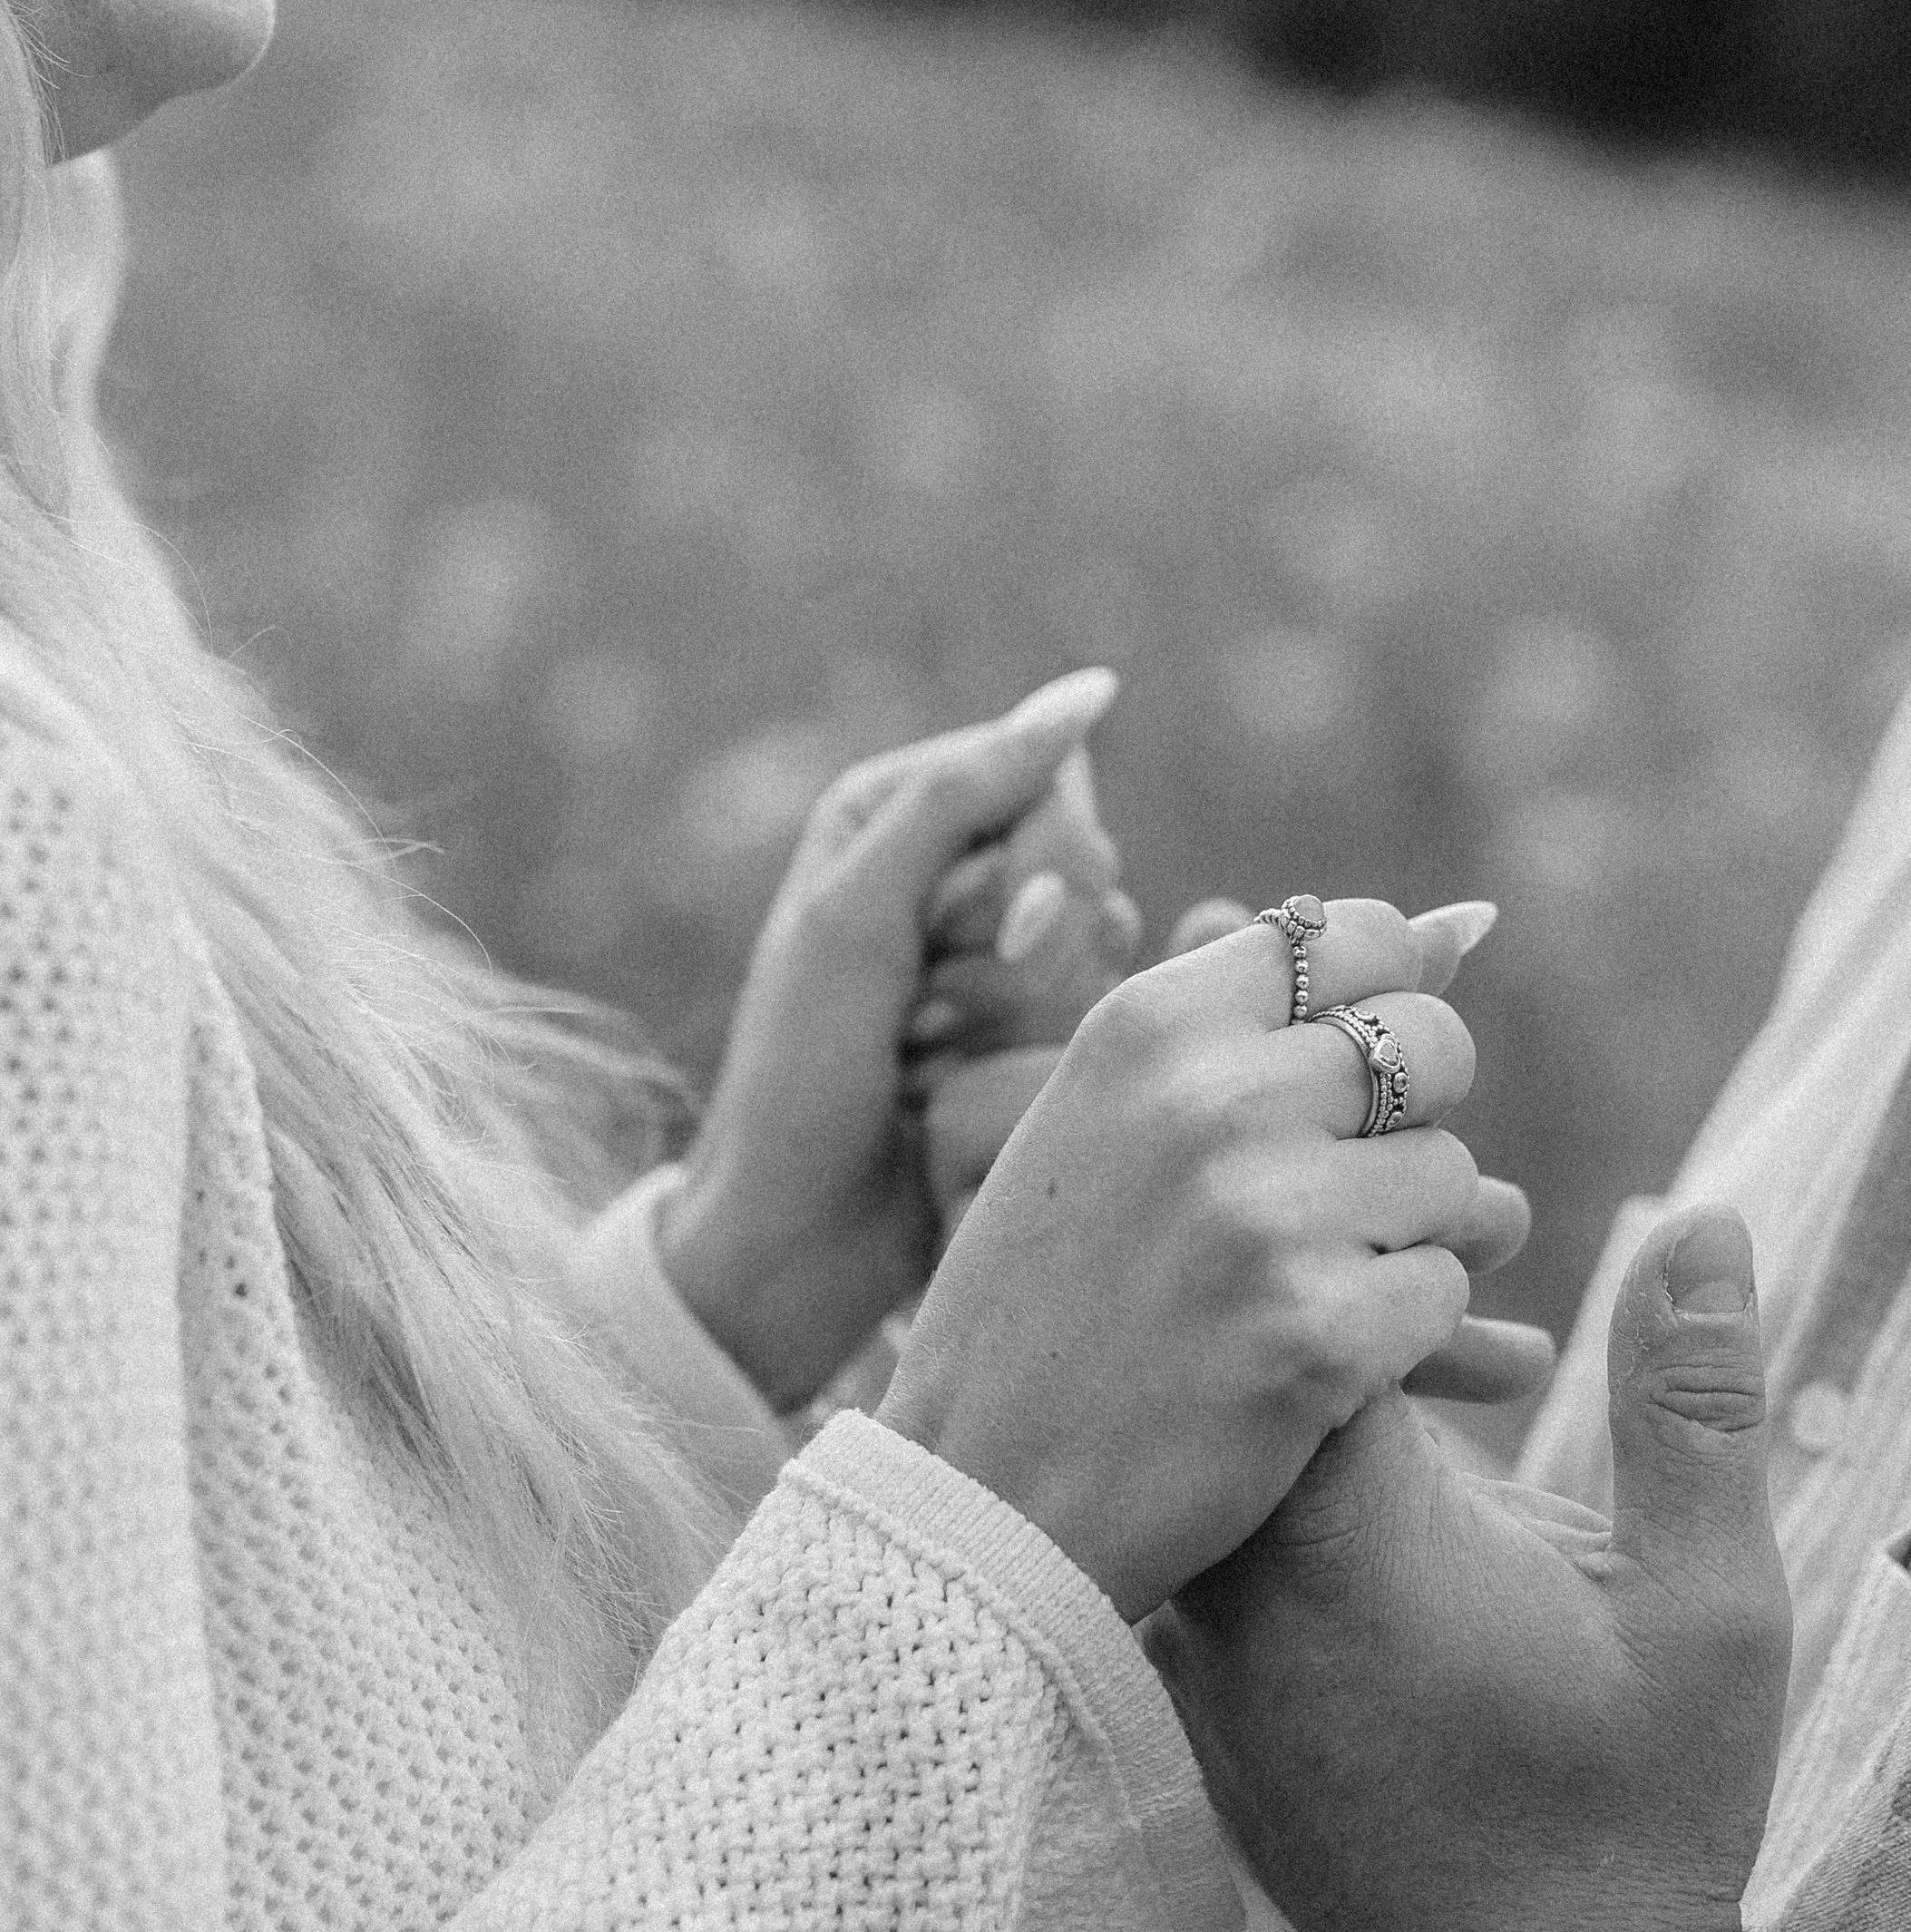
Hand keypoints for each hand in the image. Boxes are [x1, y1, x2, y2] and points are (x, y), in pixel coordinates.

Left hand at [656, 673, 1117, 1406]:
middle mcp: (944, 870)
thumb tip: (1094, 691)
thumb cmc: (798, 1077)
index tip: (983, 939)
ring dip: (1013, 1024)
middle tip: (926, 1020)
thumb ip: (964, 797)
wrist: (791, 1239)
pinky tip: (955, 1102)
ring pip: (1099, 952)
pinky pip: (1097, 1022)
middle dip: (1020, 957)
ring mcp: (990, 960)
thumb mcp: (858, 919)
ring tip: (926, 1066)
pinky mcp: (1026, 1040)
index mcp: (890, 809)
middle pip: (1084, 865)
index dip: (1040, 863)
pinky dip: (1028, 1069)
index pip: (1048, 780)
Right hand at [880, 898, 1554, 1620]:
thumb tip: (1471, 925)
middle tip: (1337, 1200)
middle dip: (1412, 1122)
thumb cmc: (1047, 1307)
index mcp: (1146, 1027)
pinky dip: (1399, 1338)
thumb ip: (1260, 1025)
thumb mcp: (1106, 1125)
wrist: (981, 1500)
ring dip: (1406, 1242)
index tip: (1357, 1072)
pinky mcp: (1321, 1334)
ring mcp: (1268, 1217)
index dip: (1383, 1001)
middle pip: (1430, 1044)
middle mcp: (1209, 1099)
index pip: (1349, 937)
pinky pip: (1445, 1293)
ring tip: (1298, 1292)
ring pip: (1454, 1179)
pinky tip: (1308, 1368)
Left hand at [1150, 1206, 1792, 1931]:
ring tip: (1487, 1369)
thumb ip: (1695, 1397)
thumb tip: (1712, 1216)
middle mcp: (1231, 1597)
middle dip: (1340, 1293)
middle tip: (1479, 1257)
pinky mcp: (1197, 1714)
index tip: (1483, 1225)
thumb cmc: (1644, 1821)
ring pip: (1214, 1456)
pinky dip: (1290, 1489)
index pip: (1296, 1310)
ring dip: (1317, 1397)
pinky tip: (1421, 1492)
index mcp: (1344, 1545)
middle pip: (1229, 1369)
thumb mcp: (1710, 1603)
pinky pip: (1209, 1547)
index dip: (1381, 1236)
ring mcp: (1195, 1665)